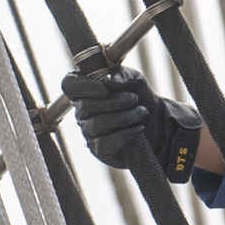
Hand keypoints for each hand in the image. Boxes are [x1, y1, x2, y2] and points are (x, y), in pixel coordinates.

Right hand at [65, 65, 204, 182]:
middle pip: (85, 106)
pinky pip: (105, 143)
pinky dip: (125, 134)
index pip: (69, 84)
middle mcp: (81, 110)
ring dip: (123, 117)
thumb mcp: (133, 79)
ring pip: (96, 124)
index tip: (105, 88)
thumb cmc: (138, 94)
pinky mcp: (99, 149)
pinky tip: (139, 128)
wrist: (155, 118)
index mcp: (85, 88)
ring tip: (142, 112)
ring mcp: (88, 131)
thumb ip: (120, 75)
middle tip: (135, 99)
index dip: (85, 86)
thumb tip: (107, 80)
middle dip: (114, 102)